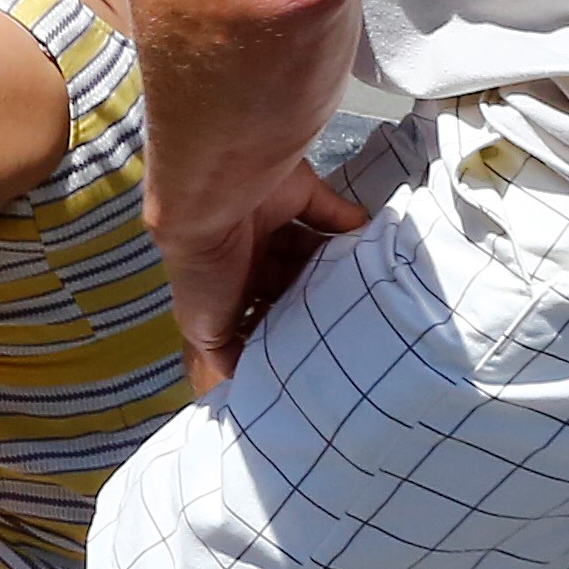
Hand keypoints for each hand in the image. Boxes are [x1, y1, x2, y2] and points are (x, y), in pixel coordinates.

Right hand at [165, 158, 372, 396]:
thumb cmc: (206, 270)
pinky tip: (366, 248)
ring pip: (313, 247)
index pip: (263, 302)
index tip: (315, 340)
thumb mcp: (201, 326)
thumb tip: (244, 376)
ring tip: (361, 288)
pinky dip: (350, 226)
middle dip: (316, 293)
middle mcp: (253, 248)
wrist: (212, 203)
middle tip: (346, 316)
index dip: (286, 318)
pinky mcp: (299, 192)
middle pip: (293, 274)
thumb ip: (223, 350)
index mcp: (230, 277)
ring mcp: (275, 219)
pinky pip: (331, 212)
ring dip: (334, 265)